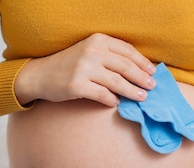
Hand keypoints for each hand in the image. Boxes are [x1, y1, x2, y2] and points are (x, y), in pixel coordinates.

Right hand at [14, 33, 156, 106]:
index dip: (142, 62)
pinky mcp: (77, 86)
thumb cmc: (69, 65)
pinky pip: (103, 95)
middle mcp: (91, 52)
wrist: (40, 75)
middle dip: (141, 78)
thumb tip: (138, 69)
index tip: (153, 72)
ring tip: (142, 97)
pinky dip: (113, 100)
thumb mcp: (89, 52)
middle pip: (125, 66)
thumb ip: (109, 56)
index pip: (127, 51)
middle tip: (152, 87)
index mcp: (97, 40)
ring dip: (132, 91)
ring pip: (117, 82)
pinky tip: (118, 102)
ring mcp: (84, 69)